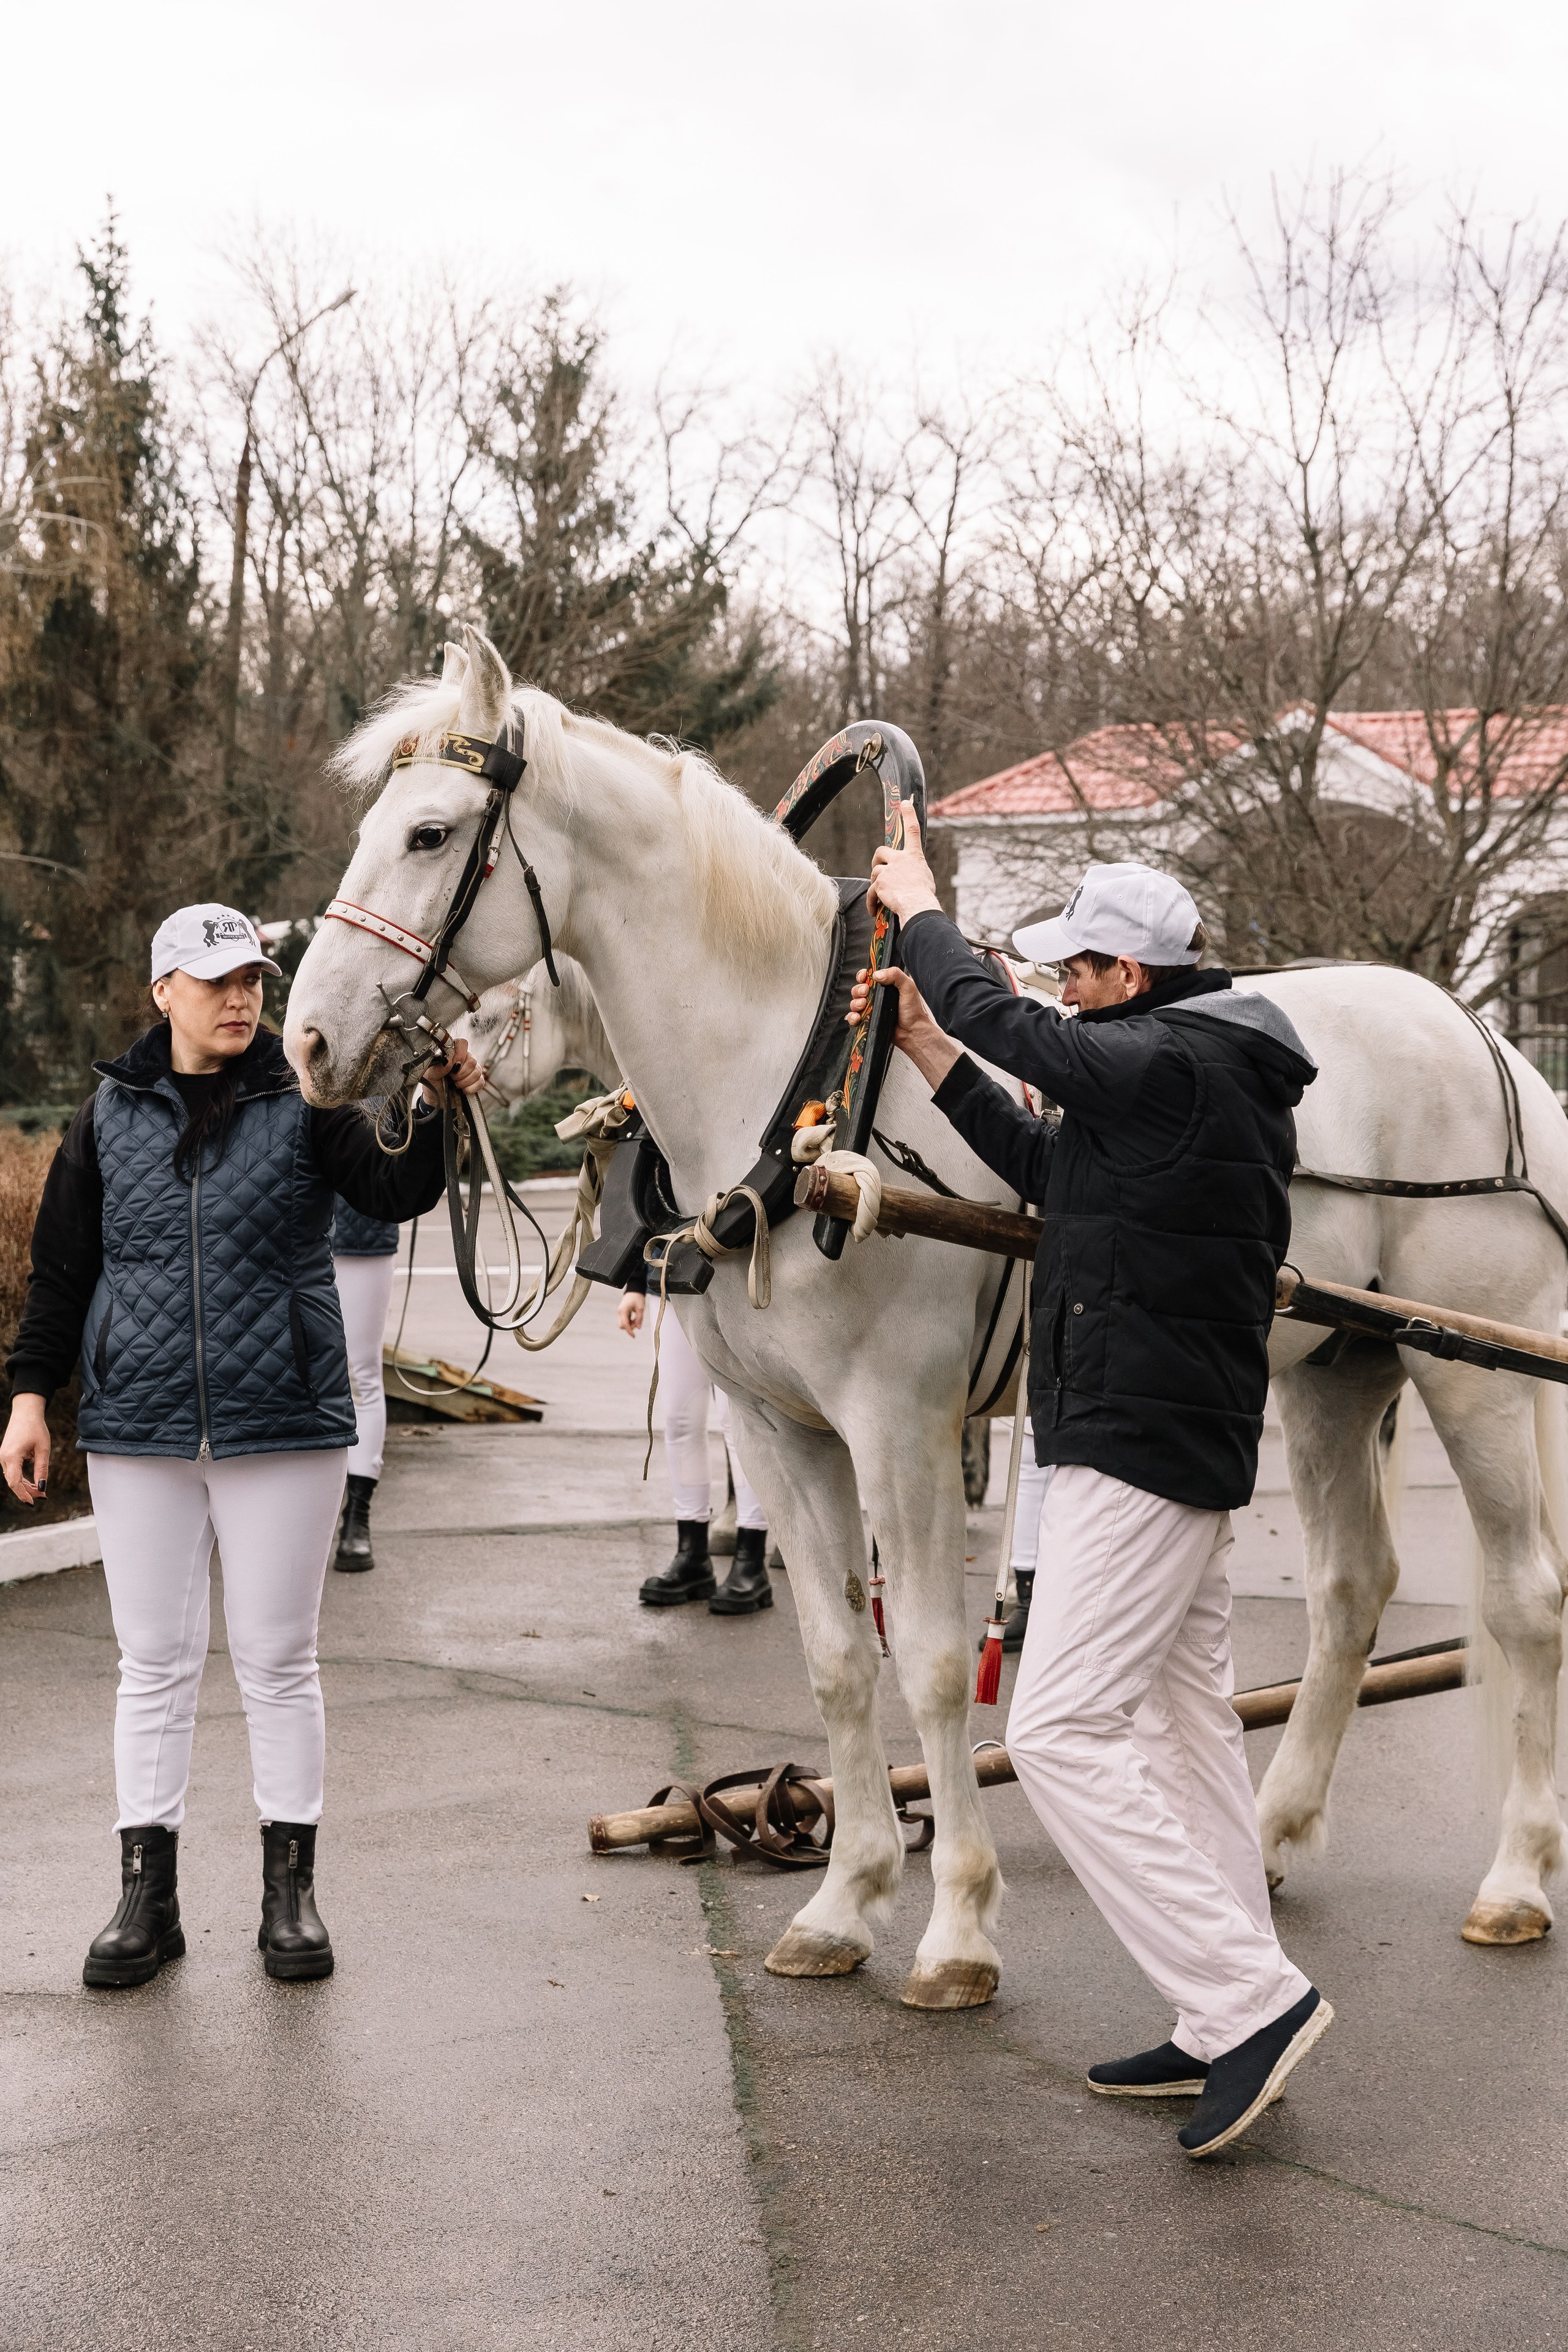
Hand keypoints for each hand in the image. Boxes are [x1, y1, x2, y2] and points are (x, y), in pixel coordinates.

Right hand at [1, 1395, 50, 1505]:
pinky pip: (12, 1471)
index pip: (14, 1482)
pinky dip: (21, 1478)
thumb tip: (42, 1488)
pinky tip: (32, 1483)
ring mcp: (2, 1456)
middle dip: (27, 1491)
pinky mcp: (5, 1455)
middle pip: (13, 1482)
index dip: (23, 1494)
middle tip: (43, 1496)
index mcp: (11, 1456)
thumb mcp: (43, 1449)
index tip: (33, 1502)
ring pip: (12, 1477)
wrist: (26, 1412)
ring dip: (25, 1485)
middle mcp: (3, 1458)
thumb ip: (42, 1469)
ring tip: (40, 1491)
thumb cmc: (36, 1428)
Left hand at [418, 1036, 485, 1104]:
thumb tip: (448, 1061)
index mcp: (451, 1052)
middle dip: (461, 1073)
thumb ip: (438, 1067)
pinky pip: (480, 1082)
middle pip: (472, 1060)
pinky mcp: (477, 1080)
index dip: (459, 1055)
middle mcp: (463, 1058)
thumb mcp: (430, 1075)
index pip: (462, 1044)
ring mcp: (471, 1069)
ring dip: (465, 1081)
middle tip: (451, 1078)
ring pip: (477, 1071)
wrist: (437, 1098)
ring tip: (455, 1085)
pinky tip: (462, 1090)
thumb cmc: (433, 1083)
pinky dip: (470, 1088)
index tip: (453, 1066)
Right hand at [617, 1291, 644, 1335]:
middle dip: (629, 1327)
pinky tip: (635, 1317)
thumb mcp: (641, 1308)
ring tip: (637, 1319)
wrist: (634, 1289)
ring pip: (623, 1323)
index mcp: (623, 1311)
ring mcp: (620, 1312)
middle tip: (637, 1323)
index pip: (625, 1324)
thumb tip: (638, 1328)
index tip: (634, 1336)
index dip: (629, 1331)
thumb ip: (639, 1318)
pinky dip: (629, 1321)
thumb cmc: (637, 1297)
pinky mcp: (622, 1312)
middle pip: (622, 1325)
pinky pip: (624, 1320)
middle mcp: (620, 1312)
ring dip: (630, 1324)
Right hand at [846, 966, 961, 1091]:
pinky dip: (852, 1017)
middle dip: (858, 990)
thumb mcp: (908, 986)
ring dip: (855, 1003)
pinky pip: (854, 1018)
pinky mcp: (869, 1021)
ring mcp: (873, 1009)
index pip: (869, 977)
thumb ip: (895, 975)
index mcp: (887, 986)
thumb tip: (876, 975)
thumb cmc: (915, 1011)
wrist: (914, 1032)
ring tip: (863, 1005)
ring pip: (855, 1003)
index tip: (864, 977)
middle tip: (865, 992)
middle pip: (859, 989)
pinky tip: (858, 1017)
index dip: (863, 976)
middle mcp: (878, 997)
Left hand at [867, 811, 941, 924]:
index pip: (912, 830)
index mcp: (914, 856)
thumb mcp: (924, 877)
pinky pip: (871, 891)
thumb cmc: (924, 895)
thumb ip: (914, 871)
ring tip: (881, 898)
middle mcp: (900, 859)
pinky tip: (874, 909)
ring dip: (876, 885)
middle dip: (877, 860)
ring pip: (875, 872)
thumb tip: (910, 876)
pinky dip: (872, 901)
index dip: (908, 815)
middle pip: (881, 851)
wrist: (918, 905)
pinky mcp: (879, 883)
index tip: (904, 803)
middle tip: (878, 869)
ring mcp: (888, 870)